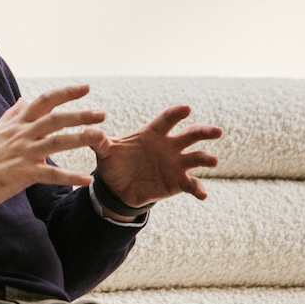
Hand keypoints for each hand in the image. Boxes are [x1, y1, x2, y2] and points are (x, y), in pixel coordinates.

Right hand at [0, 84, 105, 210]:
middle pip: (55, 119)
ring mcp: (24, 153)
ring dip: (80, 139)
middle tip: (102, 114)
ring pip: (57, 142)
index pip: (44, 101)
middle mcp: (23, 134)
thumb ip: (12, 114)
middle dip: (80, 115)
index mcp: (18, 123)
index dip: (66, 93)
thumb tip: (23, 100)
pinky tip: (87, 180)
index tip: (85, 87)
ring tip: (100, 137)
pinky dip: (70, 177)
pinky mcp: (24, 173)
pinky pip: (51, 174)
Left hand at [92, 105, 221, 211]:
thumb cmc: (115, 162)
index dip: (176, 114)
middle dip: (204, 132)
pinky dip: (198, 189)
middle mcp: (169, 146)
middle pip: (190, 135)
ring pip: (196, 158)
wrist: (118, 188)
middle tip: (217, 131)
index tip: (186, 108)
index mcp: (153, 133)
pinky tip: (203, 194)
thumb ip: (99, 141)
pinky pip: (191, 185)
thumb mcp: (105, 152)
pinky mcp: (178, 182)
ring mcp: (176, 164)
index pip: (167, 120)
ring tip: (213, 161)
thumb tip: (88, 131)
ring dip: (206, 158)